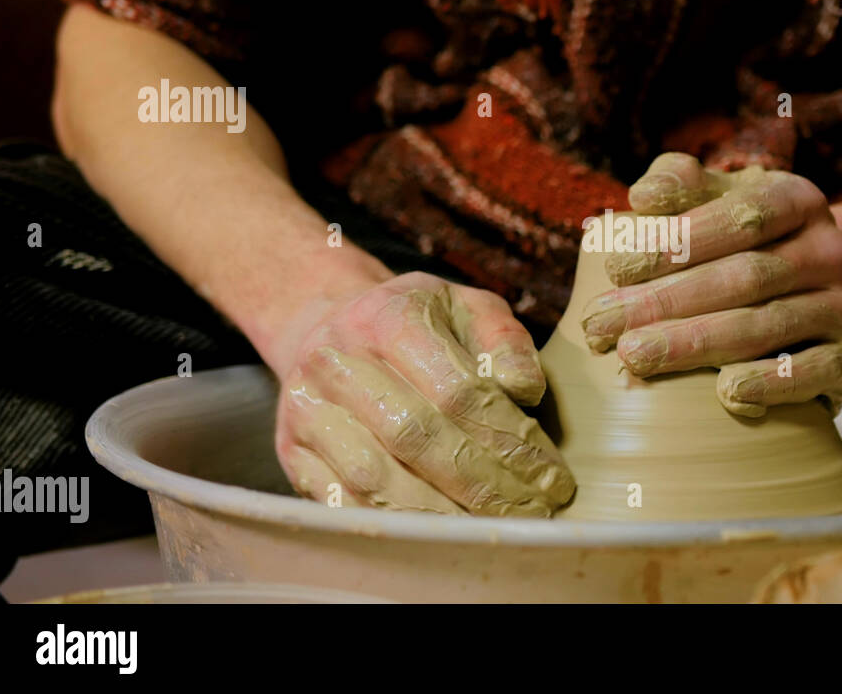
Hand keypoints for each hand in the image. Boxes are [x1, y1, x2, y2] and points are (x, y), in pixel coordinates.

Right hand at [274, 272, 575, 515]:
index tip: (550, 475)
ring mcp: (306, 409)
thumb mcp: (467, 308)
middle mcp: (337, 360)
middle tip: (532, 511)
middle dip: (482, 483)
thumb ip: (505, 341)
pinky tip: (440, 533)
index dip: (508, 439)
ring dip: (440, 513)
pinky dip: (395, 523)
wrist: (330, 327)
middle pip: (415, 436)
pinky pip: (343, 502)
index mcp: (388, 317)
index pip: (456, 390)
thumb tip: (525, 390)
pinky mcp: (292, 451)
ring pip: (375, 477)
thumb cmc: (417, 324)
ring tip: (492, 528)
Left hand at [580, 153, 841, 416]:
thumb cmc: (751, 238)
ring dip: (696, 344)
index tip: (615, 269)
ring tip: (635, 357)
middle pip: (746, 276)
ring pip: (768, 325)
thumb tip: (644, 197)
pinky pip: (815, 372)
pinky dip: (771, 384)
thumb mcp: (722, 197)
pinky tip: (726, 393)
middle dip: (667, 302)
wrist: (832, 285)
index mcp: (798, 200)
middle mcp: (829, 250)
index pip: (741, 218)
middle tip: (603, 325)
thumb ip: (680, 184)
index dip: (679, 242)